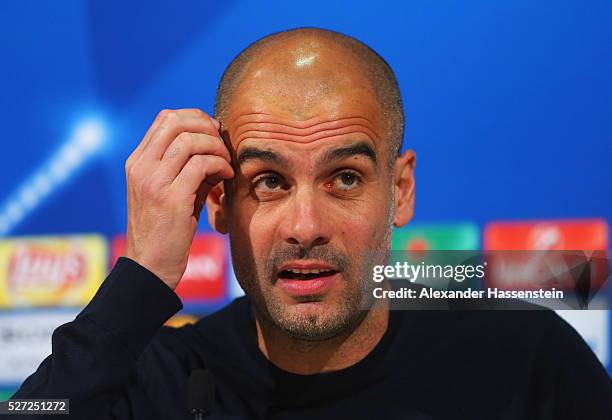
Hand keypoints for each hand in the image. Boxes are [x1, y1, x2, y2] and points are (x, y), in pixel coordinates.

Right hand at [123, 109, 233, 288]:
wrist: (150, 267)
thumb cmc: (165, 231)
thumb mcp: (169, 192)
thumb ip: (186, 167)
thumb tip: (215, 144)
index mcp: (137, 162)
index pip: (166, 119)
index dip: (196, 118)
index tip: (214, 134)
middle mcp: (141, 167)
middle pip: (177, 121)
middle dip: (208, 127)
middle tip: (224, 145)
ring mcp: (153, 181)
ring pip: (191, 140)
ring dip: (216, 147)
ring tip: (227, 164)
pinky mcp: (170, 198)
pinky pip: (201, 164)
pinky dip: (220, 165)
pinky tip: (227, 178)